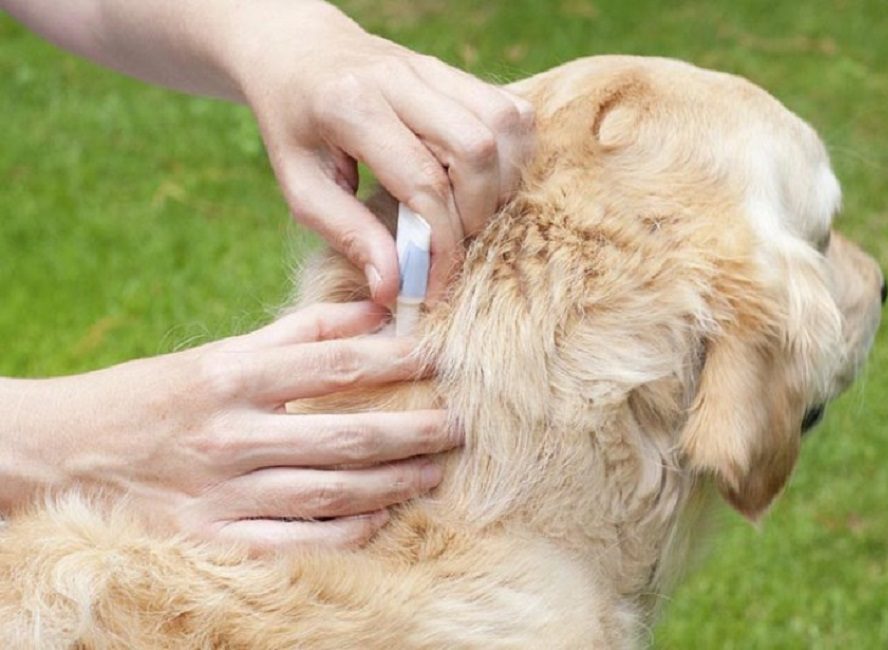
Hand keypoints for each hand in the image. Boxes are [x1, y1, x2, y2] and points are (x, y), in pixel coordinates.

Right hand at [0, 303, 458, 551]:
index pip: (335, 364)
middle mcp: (232, 435)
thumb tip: (373, 312)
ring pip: (333, 492)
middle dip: (414, 431)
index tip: (437, 360)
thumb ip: (297, 332)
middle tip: (457, 425)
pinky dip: (350, 531)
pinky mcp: (215, 541)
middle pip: (347, 435)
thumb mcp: (218, 353)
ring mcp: (224, 494)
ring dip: (395, 482)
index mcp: (232, 376)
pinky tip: (384, 516)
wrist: (66, 456)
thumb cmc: (154, 397)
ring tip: (436, 469)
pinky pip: (301, 542)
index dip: (396, 361)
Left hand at [228, 1, 534, 303]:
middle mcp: (399, 79)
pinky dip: (511, 154)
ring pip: (505, 125)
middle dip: (476, 213)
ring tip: (469, 212)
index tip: (434, 284)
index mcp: (351, 106)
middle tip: (452, 243)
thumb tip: (394, 287)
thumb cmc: (295, 126)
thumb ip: (348, 235)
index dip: (441, 244)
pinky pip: (511, 111)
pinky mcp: (456, 71)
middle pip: (476, 148)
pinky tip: (483, 180)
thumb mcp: (301, 187)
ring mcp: (434, 68)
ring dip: (501, 182)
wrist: (297, 51)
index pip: (423, 182)